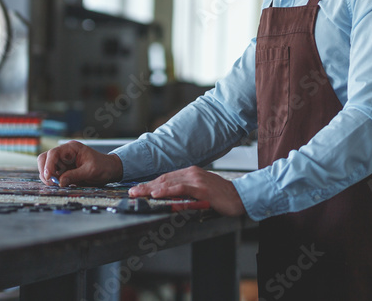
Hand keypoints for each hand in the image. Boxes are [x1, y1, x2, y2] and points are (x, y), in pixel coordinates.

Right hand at [37, 141, 122, 186]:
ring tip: (56, 185)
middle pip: (45, 158)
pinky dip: (51, 180)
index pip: (54, 153)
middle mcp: (65, 153)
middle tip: (51, 183)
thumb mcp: (90, 171)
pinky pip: (51, 174)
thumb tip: (60, 182)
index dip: (48, 165)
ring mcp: (63, 161)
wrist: (109, 169)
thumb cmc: (103, 166)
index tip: (49, 177)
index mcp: (72, 148)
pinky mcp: (63, 169)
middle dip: (45, 171)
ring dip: (47, 177)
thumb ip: (74, 175)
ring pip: (46, 167)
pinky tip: (58, 185)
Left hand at [129, 166, 245, 216]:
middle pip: (164, 179)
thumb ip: (186, 193)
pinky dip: (167, 191)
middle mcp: (192, 173)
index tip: (137, 189)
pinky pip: (180, 188)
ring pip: (169, 182)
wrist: (239, 197)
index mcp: (191, 173)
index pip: (166, 178)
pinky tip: (156, 194)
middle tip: (132, 192)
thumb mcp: (200, 192)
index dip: (150, 183)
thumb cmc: (221, 196)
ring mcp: (196, 179)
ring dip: (151, 188)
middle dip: (146, 186)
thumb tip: (170, 199)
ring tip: (138, 193)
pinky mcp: (201, 188)